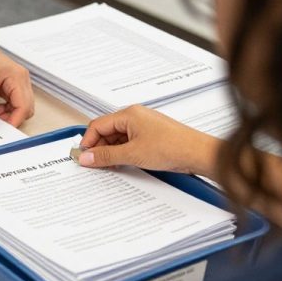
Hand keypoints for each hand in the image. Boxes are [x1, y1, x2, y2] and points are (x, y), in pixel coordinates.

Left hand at [0, 21, 34, 128]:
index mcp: (16, 78)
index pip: (23, 107)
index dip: (14, 121)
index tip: (2, 130)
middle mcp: (21, 79)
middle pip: (26, 108)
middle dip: (12, 118)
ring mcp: (18, 80)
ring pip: (21, 105)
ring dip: (9, 113)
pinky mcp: (11, 82)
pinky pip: (14, 100)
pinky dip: (6, 108)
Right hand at [78, 105, 221, 175]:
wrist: (198, 153)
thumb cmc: (173, 147)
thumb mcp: (132, 154)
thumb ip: (105, 156)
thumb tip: (86, 157)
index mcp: (129, 114)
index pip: (98, 125)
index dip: (88, 142)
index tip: (83, 157)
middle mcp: (135, 117)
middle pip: (106, 131)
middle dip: (99, 148)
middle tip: (94, 164)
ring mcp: (143, 126)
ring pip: (117, 138)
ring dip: (111, 152)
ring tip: (110, 166)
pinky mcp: (150, 136)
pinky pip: (128, 142)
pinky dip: (122, 153)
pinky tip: (123, 163)